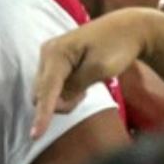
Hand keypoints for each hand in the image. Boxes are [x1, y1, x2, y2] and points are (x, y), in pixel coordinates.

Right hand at [31, 8, 159, 137]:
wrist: (129, 28)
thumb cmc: (117, 47)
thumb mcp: (99, 70)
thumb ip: (75, 87)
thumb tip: (58, 100)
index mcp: (56, 53)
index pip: (47, 89)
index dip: (42, 114)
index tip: (35, 136)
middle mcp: (47, 52)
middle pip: (41, 92)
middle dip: (60, 103)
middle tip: (85, 94)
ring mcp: (50, 55)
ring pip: (46, 90)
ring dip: (63, 97)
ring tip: (86, 87)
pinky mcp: (55, 59)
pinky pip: (52, 83)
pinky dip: (64, 90)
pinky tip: (80, 82)